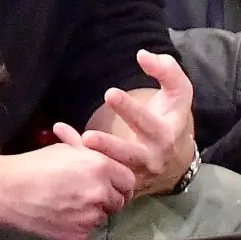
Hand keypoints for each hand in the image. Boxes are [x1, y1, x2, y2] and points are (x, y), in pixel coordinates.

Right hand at [0, 134, 135, 239]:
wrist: (3, 193)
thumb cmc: (30, 167)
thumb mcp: (62, 150)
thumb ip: (86, 151)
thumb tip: (94, 145)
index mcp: (100, 166)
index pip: (129, 180)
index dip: (120, 183)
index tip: (112, 185)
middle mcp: (100, 192)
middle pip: (119, 201)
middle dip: (109, 199)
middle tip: (91, 196)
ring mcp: (90, 216)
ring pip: (103, 217)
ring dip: (92, 212)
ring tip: (69, 205)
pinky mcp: (78, 235)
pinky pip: (87, 231)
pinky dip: (79, 226)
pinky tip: (61, 216)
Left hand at [81, 49, 194, 196]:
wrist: (176, 160)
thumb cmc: (171, 118)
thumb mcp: (179, 94)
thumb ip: (166, 70)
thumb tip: (142, 55)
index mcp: (165, 136)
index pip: (149, 122)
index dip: (130, 109)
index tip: (109, 93)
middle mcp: (151, 159)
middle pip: (130, 156)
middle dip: (110, 146)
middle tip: (88, 136)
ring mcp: (135, 175)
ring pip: (112, 171)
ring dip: (93, 160)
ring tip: (75, 146)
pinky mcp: (121, 183)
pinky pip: (99, 174)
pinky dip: (79, 158)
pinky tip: (61, 138)